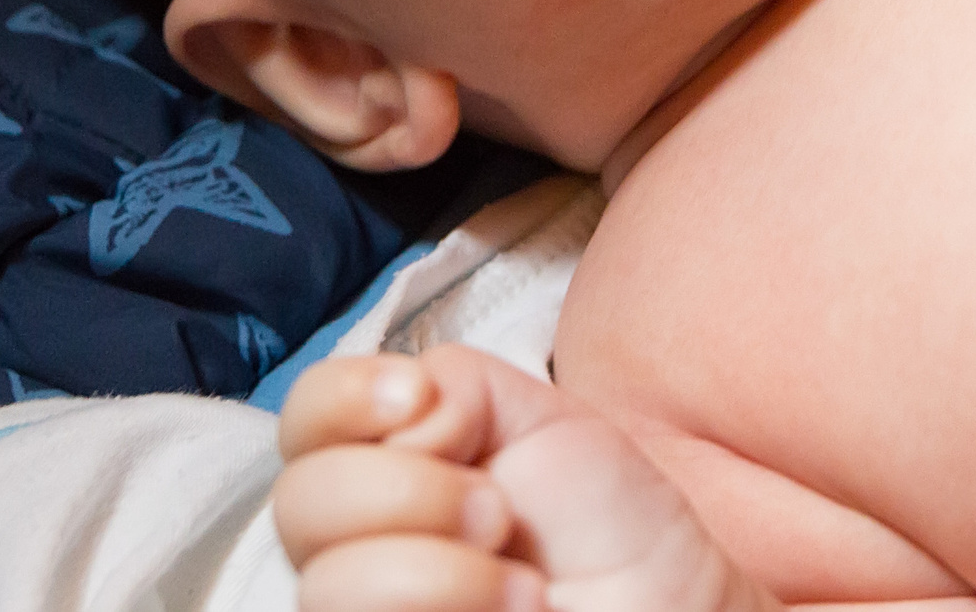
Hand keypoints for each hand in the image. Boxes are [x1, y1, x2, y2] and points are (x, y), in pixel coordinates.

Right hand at [273, 347, 773, 611]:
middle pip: (302, 501)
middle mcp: (360, 540)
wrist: (673, 611)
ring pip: (326, 583)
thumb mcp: (540, 416)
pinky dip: (446, 607)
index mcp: (387, 462)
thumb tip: (401, 425)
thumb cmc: (613, 527)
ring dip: (438, 572)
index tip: (418, 400)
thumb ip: (454, 386)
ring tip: (525, 584)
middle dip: (409, 491)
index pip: (307, 417)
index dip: (343, 399)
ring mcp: (372, 609)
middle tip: (498, 513)